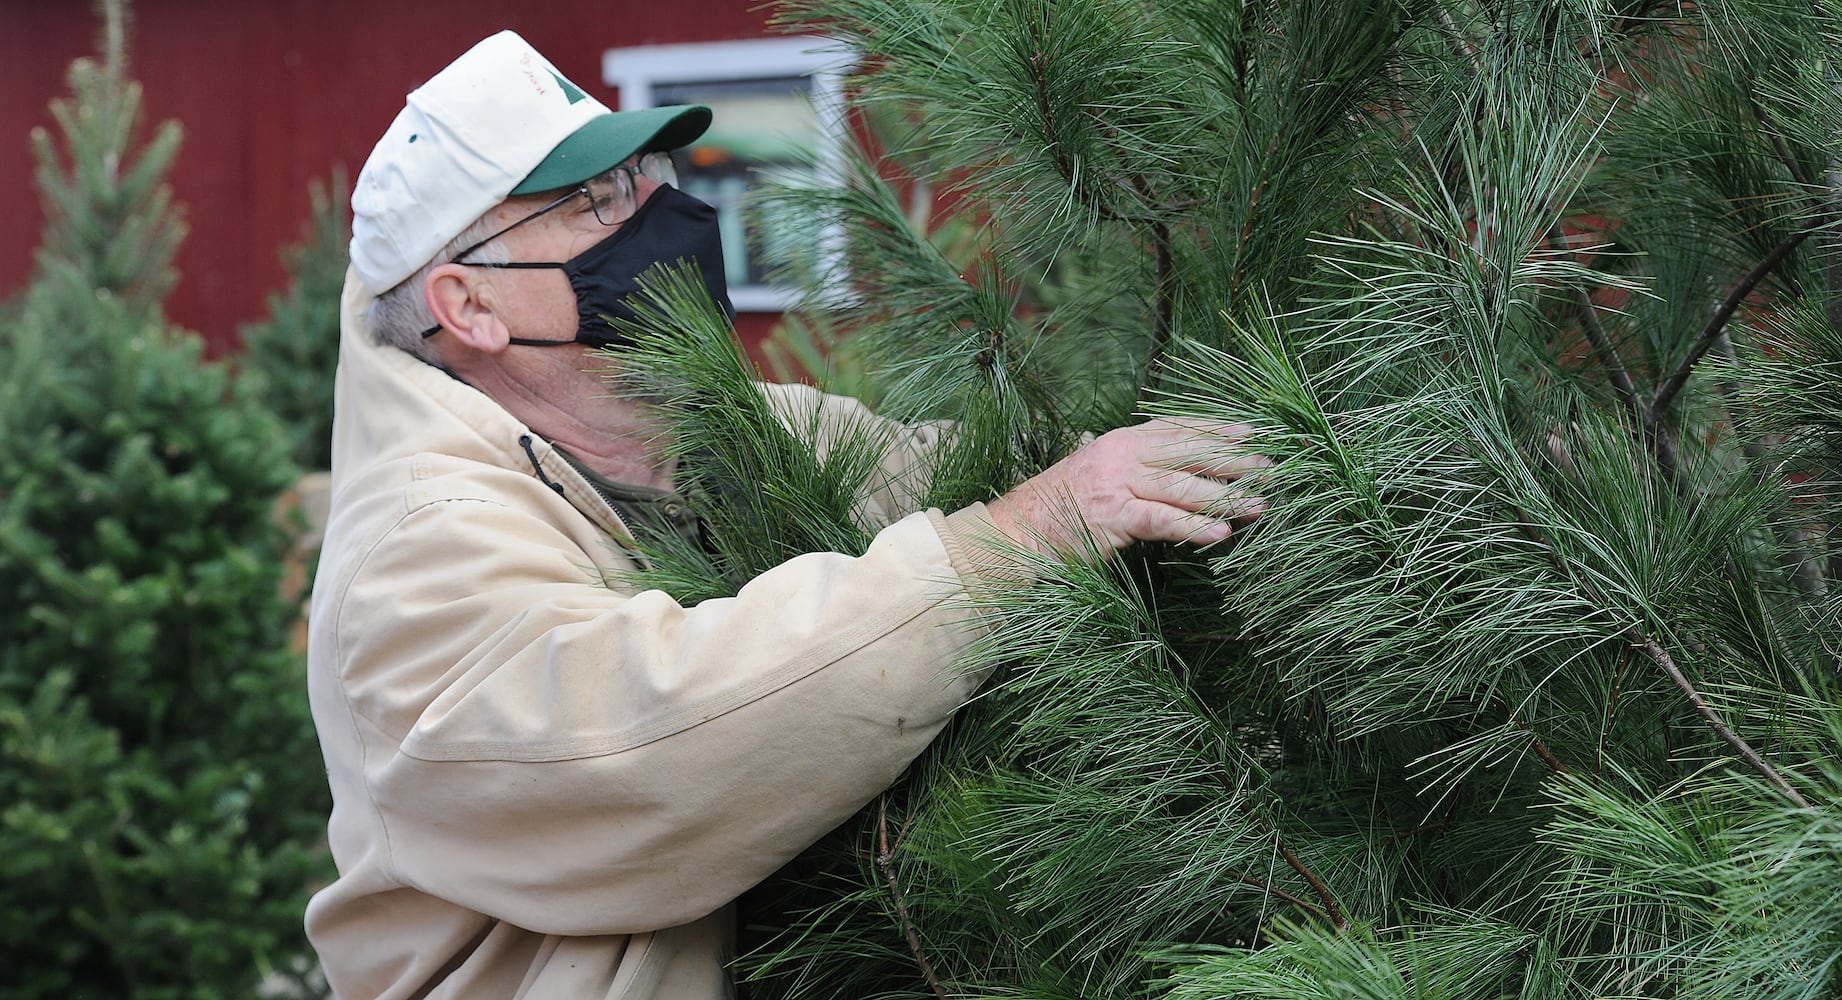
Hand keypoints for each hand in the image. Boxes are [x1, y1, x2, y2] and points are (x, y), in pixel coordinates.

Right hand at [987, 418, 1269, 558]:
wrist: (1017, 531)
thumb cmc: (1058, 510)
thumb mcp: (1097, 475)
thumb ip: (1133, 469)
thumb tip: (1180, 473)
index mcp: (1120, 441)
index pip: (1178, 428)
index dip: (1217, 429)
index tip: (1252, 431)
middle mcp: (1121, 455)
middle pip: (1189, 452)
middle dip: (1232, 460)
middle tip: (1270, 467)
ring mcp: (1116, 484)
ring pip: (1183, 486)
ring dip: (1226, 497)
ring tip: (1259, 505)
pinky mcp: (1113, 517)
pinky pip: (1163, 520)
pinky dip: (1195, 526)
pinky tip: (1221, 534)